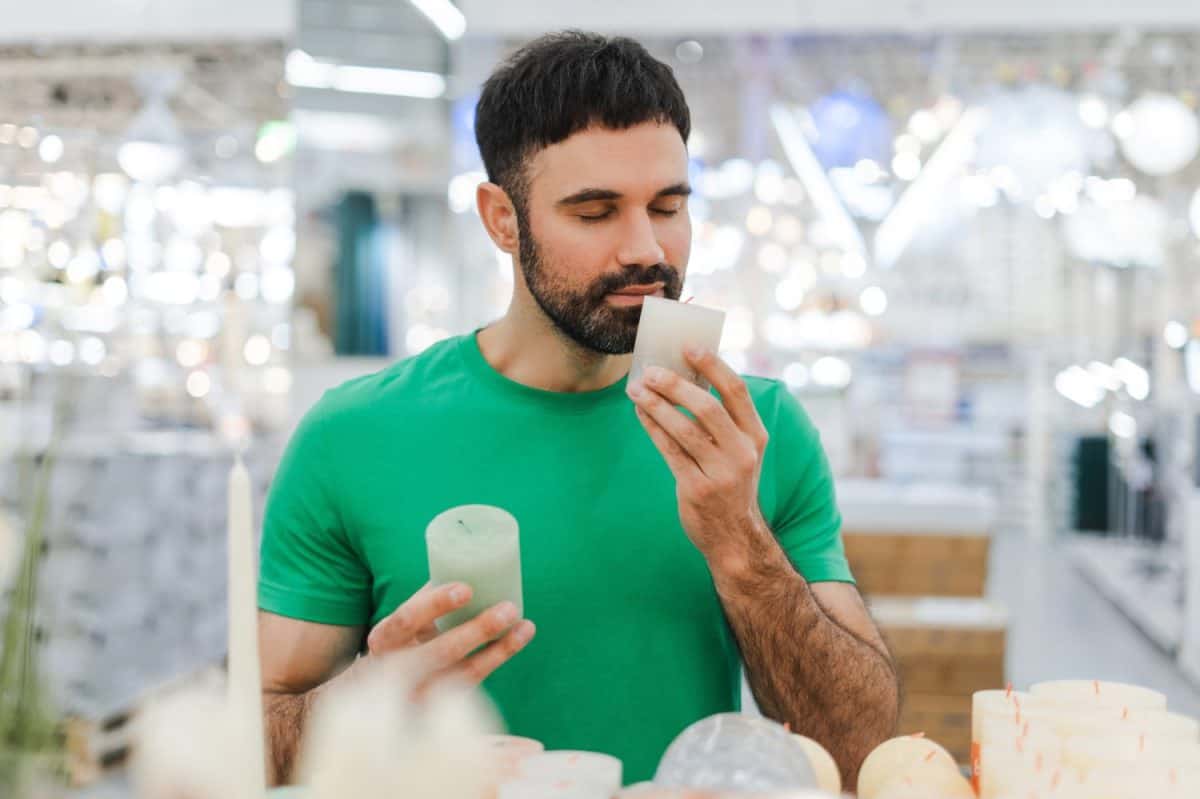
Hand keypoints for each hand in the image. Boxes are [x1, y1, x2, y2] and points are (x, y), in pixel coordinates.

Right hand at [363, 582, 534, 694]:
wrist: (375, 693)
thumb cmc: (398, 641)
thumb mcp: (400, 621)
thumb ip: (426, 600)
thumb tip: (467, 562)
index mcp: (385, 638)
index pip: (408, 619)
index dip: (437, 604)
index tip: (467, 589)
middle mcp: (399, 669)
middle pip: (442, 651)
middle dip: (478, 631)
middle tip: (509, 609)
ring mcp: (421, 693)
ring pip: (465, 673)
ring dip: (500, 649)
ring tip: (525, 627)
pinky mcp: (440, 706)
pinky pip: (474, 684)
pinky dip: (496, 661)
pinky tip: (516, 642)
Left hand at [627, 347, 769, 560]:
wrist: (734, 537)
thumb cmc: (730, 483)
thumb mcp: (739, 451)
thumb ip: (721, 419)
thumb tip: (684, 376)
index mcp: (755, 435)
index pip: (736, 391)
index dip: (713, 365)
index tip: (689, 346)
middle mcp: (742, 452)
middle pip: (707, 407)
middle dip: (675, 385)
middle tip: (650, 370)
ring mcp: (721, 472)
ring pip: (683, 429)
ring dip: (656, 404)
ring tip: (635, 389)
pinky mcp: (697, 488)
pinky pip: (669, 450)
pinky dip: (652, 427)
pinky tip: (640, 412)